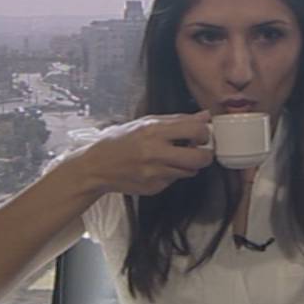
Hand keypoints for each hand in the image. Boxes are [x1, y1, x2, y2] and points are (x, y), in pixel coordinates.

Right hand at [71, 109, 213, 196]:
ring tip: (177, 158)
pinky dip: (173, 174)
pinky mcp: (154, 188)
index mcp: (153, 131)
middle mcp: (155, 153)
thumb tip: (205, 116)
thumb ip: (178, 120)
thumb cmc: (120, 142)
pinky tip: (160, 168)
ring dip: (190, 165)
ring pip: (190, 171)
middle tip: (201, 151)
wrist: (96, 167)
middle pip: (200, 158)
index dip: (204, 133)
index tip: (202, 134)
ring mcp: (155, 173)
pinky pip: (174, 181)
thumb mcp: (147, 123)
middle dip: (206, 155)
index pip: (195, 130)